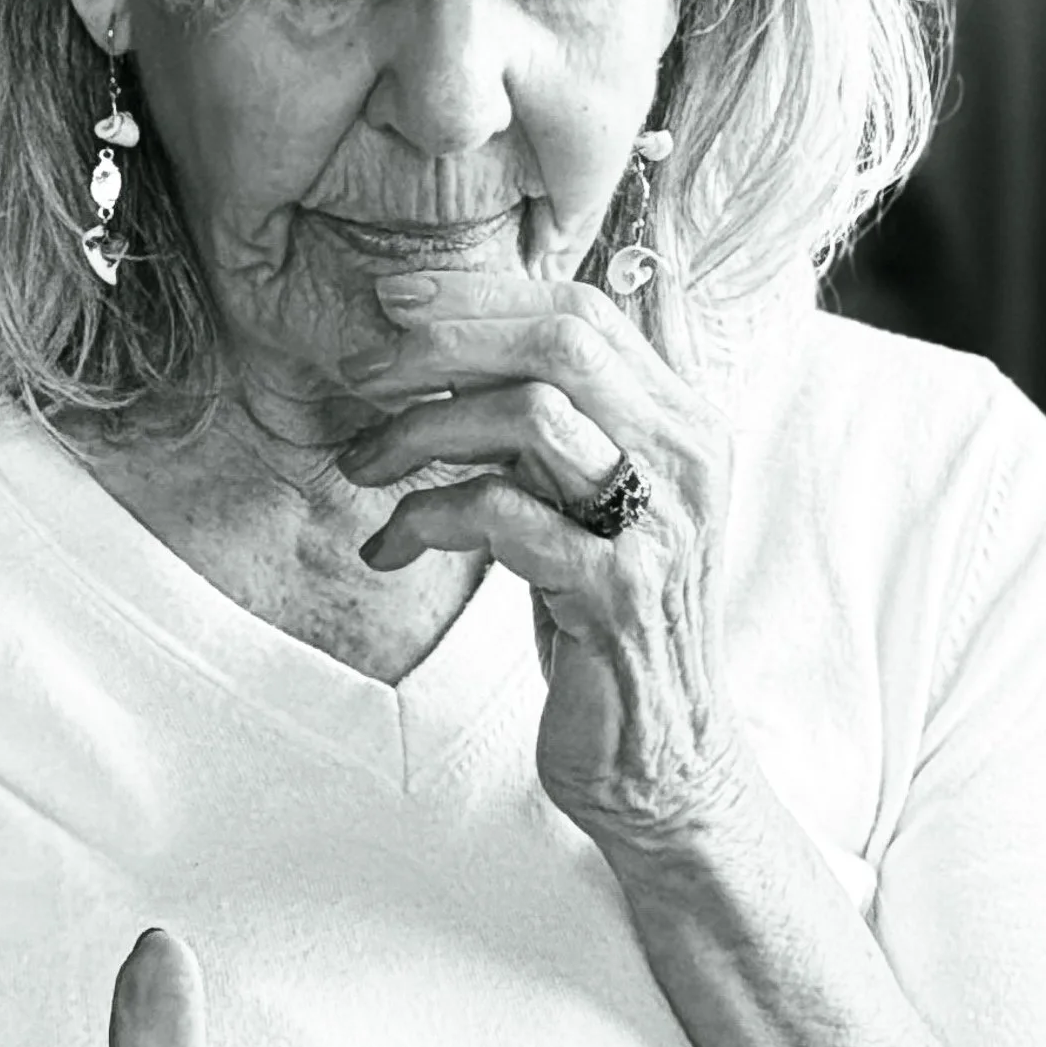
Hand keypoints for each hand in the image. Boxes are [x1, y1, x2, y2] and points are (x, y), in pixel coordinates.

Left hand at [337, 274, 742, 850]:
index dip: (479, 293)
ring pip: (532, 416)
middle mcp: (684, 457)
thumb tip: (522, 307)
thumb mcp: (608, 492)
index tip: (393, 301)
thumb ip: (583, 405)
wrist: (662, 753)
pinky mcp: (615, 593)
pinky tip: (389, 544)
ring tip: (363, 463)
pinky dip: (427, 518)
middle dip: (444, 339)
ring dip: (422, 429)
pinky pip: (502, 517)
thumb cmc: (613, 613)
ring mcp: (654, 524)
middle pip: (561, 340)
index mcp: (683, 419)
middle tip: (361, 366)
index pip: (583, 310)